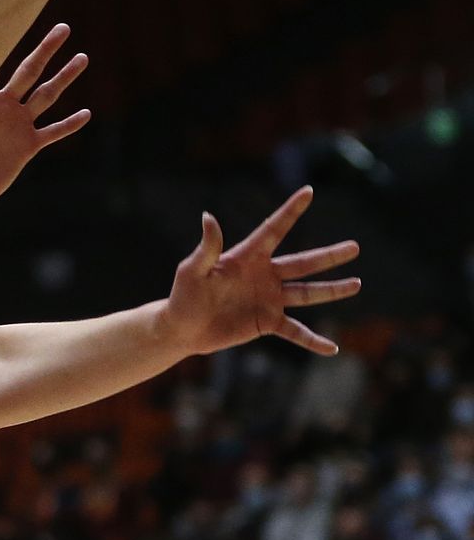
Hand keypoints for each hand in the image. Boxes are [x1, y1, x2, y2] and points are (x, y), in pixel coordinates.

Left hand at [0, 24, 91, 212]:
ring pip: (46, 96)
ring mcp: (19, 123)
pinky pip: (52, 132)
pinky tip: (85, 114)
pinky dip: (68, 125)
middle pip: (29, 72)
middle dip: (46, 51)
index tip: (14, 20)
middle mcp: (4, 105)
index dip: (2, 46)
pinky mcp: (29, 145)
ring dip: (64, 78)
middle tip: (63, 28)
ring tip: (82, 58)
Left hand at [162, 187, 359, 358]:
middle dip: (329, 256)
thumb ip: (207, 248)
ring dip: (332, 290)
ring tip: (357, 284)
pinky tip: (332, 348)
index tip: (308, 191)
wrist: (182, 328)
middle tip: (354, 247)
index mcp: (247, 257)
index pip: (273, 229)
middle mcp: (264, 275)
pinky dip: (312, 340)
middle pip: (302, 263)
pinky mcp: (267, 322)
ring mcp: (269, 299)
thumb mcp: (192, 271)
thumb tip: (208, 216)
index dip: (290, 211)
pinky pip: (295, 332)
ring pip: (307, 293)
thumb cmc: (183, 295)